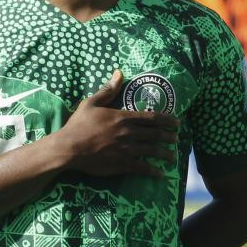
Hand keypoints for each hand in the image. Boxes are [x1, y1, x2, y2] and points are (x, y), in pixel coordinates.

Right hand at [53, 70, 179, 177]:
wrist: (69, 148)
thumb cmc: (78, 125)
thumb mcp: (91, 103)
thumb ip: (107, 90)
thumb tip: (119, 73)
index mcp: (123, 117)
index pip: (151, 118)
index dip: (167, 120)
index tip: (177, 123)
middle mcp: (129, 133)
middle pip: (155, 135)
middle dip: (169, 137)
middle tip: (177, 139)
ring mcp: (126, 150)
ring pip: (152, 151)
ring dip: (165, 154)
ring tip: (173, 157)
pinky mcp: (122, 164)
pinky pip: (142, 168)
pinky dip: (153, 171)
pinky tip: (160, 174)